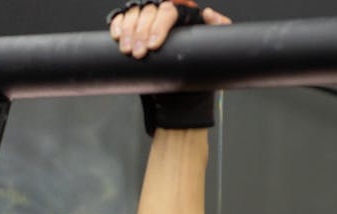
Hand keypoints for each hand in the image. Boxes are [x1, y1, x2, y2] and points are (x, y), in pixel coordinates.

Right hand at [109, 2, 230, 59]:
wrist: (184, 79)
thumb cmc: (197, 60)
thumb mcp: (210, 44)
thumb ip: (218, 28)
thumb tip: (208, 13)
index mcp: (181, 11)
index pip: (167, 12)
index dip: (158, 27)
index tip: (153, 46)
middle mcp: (163, 11)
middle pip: (148, 13)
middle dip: (140, 33)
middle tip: (139, 54)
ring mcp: (148, 16)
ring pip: (134, 15)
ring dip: (128, 32)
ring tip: (128, 51)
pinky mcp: (135, 25)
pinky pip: (123, 18)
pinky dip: (118, 26)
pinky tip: (117, 37)